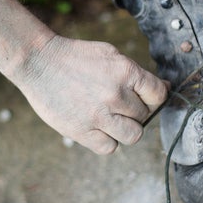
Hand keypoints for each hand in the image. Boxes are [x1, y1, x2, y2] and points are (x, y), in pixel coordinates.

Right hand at [13, 35, 167, 153]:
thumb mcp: (110, 54)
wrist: (38, 62)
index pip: (158, 94)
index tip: (144, 97)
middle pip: (144, 115)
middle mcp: (115, 94)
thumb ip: (136, 73)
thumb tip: (164, 87)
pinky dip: (108, 140)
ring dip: (126, 128)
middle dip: (134, 111)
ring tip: (111, 118)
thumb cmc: (75, 57)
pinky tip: (99, 128)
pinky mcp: (81, 131)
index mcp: (125, 71)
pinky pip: (110, 148)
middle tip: (118, 104)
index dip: (154, 97)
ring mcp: (98, 115)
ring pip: (133, 135)